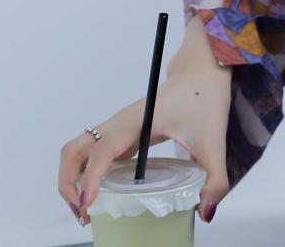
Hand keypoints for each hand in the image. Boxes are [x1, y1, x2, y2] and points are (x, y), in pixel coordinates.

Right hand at [57, 18, 233, 226]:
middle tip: (84, 213)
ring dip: (73, 179)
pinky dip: (87, 172)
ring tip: (88, 208)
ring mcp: (119, 126)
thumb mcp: (214, 142)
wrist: (202, 70)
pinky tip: (105, 192)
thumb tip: (205, 212)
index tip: (87, 206)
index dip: (90, 179)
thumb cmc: (205, 98)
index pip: (102, 151)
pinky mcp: (124, 130)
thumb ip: (215, 179)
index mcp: (137, 122)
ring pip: (79, 150)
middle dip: (69, 185)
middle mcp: (120, 123)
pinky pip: (94, 151)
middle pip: (74, 152)